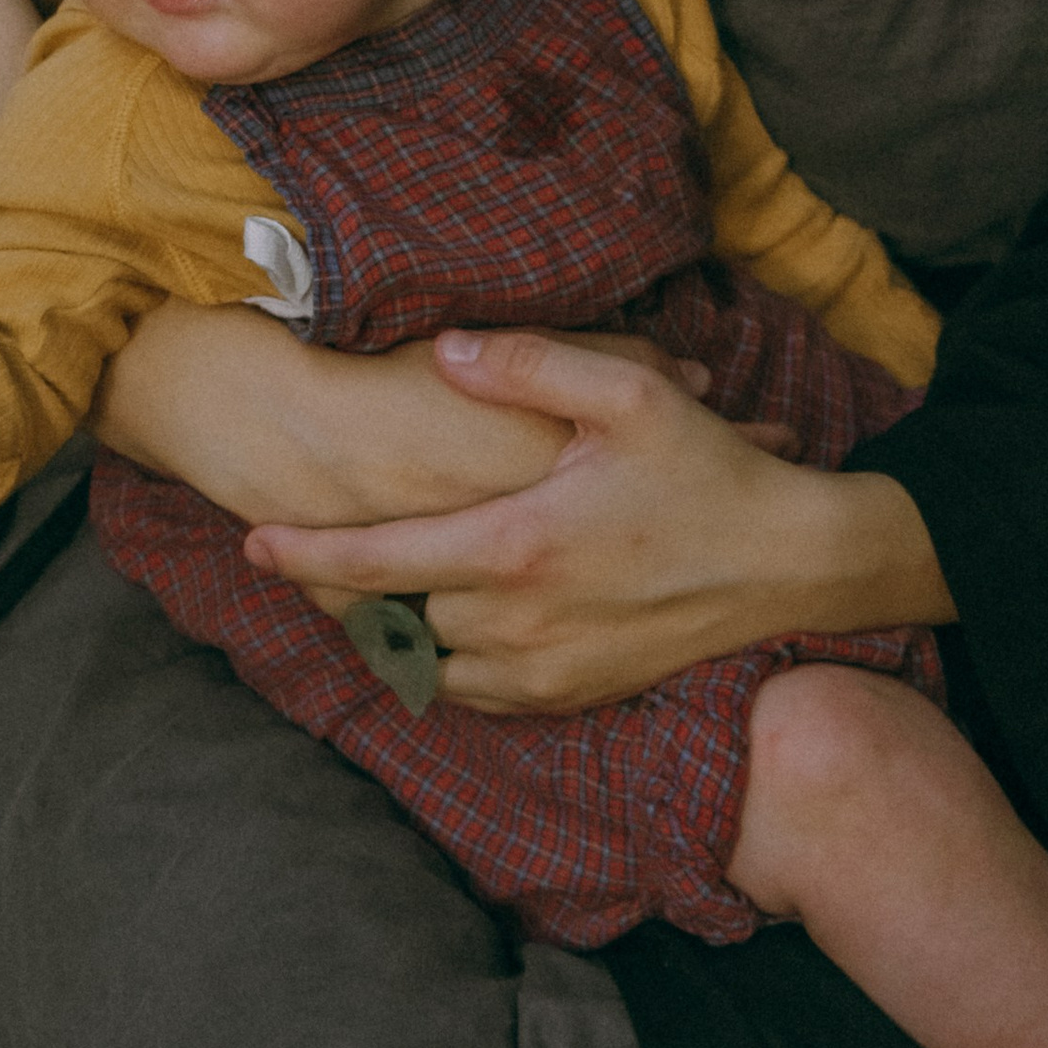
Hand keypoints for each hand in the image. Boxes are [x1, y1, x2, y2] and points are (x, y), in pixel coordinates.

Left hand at [244, 326, 951, 713]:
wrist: (795, 566)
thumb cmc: (712, 473)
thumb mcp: (629, 393)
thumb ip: (526, 366)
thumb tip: (441, 352)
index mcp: (517, 546)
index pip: (380, 562)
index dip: (307, 556)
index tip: (252, 543)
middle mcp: (520, 623)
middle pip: (394, 619)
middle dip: (351, 590)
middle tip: (317, 553)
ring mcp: (548, 671)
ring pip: (431, 666)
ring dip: (398, 631)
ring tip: (378, 588)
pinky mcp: (577, 695)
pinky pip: (482, 696)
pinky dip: (451, 667)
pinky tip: (452, 625)